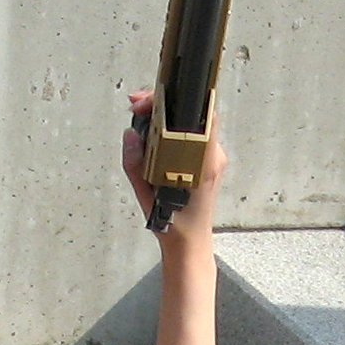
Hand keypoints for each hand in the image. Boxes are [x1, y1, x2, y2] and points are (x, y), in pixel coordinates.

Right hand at [121, 89, 225, 236]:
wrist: (190, 244)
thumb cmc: (174, 225)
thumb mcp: (147, 195)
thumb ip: (135, 164)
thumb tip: (130, 135)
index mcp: (204, 162)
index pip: (198, 113)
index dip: (172, 100)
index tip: (148, 103)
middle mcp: (213, 157)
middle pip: (192, 113)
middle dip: (163, 105)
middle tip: (137, 107)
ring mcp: (212, 159)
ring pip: (190, 124)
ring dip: (166, 118)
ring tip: (142, 121)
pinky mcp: (207, 163)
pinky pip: (191, 137)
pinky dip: (172, 132)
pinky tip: (154, 137)